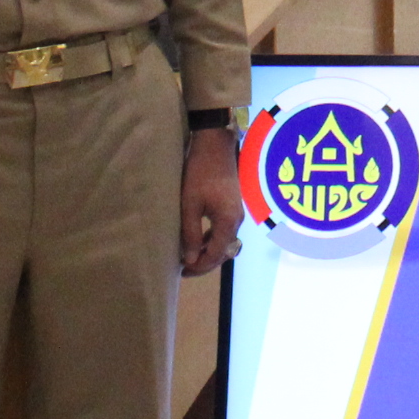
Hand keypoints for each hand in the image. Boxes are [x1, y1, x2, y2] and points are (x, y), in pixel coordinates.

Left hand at [182, 126, 245, 274]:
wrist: (215, 146)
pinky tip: (198, 240)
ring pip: (223, 242)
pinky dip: (211, 239)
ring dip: (207, 251)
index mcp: (228, 222)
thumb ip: (191, 234)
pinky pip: (223, 230)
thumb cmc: (200, 174)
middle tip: (184, 270)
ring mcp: (236, 213)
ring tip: (188, 257)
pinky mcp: (232, 206)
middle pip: (222, 252)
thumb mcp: (190, 205)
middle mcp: (236, 221)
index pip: (216, 255)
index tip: (182, 272)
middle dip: (204, 262)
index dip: (199, 267)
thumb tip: (190, 259)